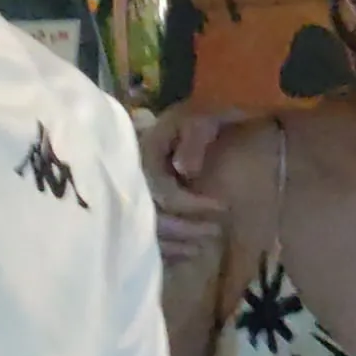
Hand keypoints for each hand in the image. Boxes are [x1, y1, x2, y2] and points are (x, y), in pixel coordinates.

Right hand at [137, 103, 241, 263]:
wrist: (202, 104)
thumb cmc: (201, 112)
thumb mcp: (199, 118)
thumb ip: (192, 141)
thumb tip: (185, 170)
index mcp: (143, 155)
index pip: (163, 191)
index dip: (191, 204)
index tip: (222, 207)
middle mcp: (134, 178)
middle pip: (152, 215)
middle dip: (185, 228)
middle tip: (216, 231)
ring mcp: (134, 193)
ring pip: (146, 229)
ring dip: (175, 242)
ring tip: (201, 247)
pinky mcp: (138, 205)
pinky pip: (145, 234)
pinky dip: (164, 246)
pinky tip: (184, 252)